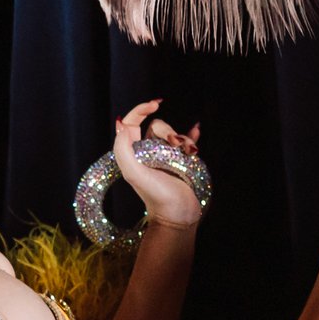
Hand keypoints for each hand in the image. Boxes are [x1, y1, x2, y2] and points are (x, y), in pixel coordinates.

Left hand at [113, 98, 202, 225]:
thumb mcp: (133, 173)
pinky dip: (191, 135)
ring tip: (189, 153)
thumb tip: (121, 124)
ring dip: (183, 139)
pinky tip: (196, 131)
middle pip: (158, 127)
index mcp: (133, 153)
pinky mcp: (182, 161)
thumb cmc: (156, 195)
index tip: (155, 104)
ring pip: (175, 134)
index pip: (133, 122)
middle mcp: (148, 152)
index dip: (141, 109)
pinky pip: (187, 141)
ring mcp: (166, 156)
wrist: (177, 214)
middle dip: (169, 131)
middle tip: (176, 145)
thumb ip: (123, 150)